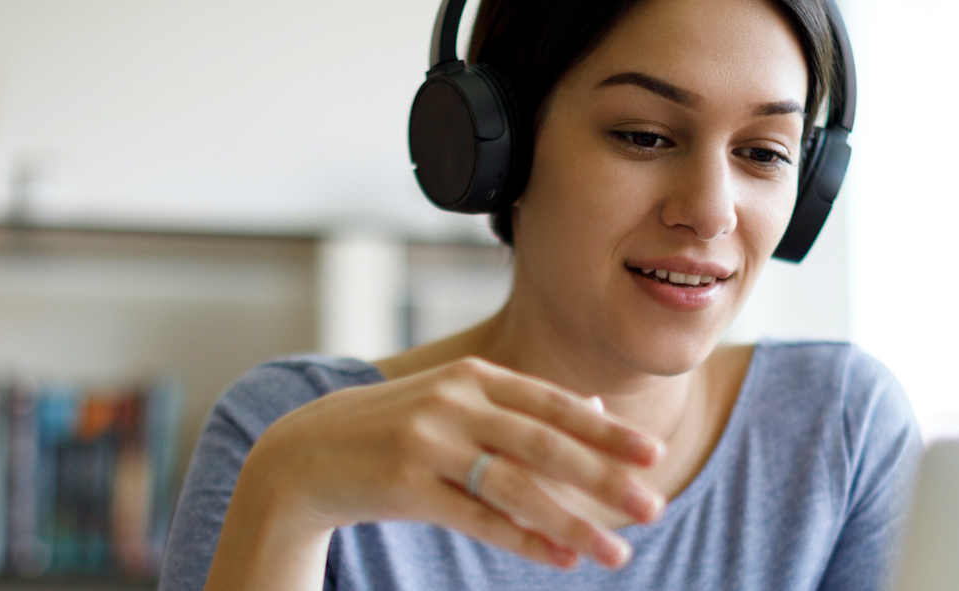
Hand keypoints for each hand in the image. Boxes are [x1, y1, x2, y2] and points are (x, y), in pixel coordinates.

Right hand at [230, 357, 665, 569]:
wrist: (305, 453)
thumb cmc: (397, 428)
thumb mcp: (458, 401)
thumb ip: (523, 404)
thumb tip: (598, 406)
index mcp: (473, 375)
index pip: (551, 403)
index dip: (605, 430)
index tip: (652, 455)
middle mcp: (453, 402)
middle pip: (543, 444)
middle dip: (603, 477)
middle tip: (653, 507)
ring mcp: (427, 442)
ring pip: (515, 487)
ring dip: (572, 522)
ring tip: (615, 552)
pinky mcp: (405, 485)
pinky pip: (477, 518)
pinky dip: (524, 540)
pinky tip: (561, 559)